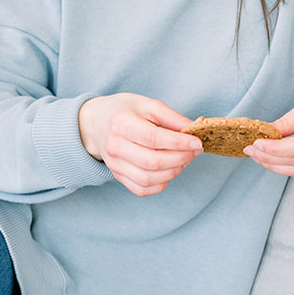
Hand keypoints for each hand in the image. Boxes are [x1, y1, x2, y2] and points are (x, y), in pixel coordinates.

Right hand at [78, 93, 201, 195]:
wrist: (96, 123)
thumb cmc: (124, 111)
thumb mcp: (147, 105)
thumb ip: (172, 117)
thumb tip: (195, 129)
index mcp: (121, 124)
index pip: (153, 139)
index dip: (179, 143)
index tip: (197, 142)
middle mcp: (115, 147)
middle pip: (153, 162)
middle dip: (181, 158)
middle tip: (195, 151)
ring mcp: (115, 165)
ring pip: (149, 179)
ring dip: (174, 171)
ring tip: (184, 159)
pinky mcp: (118, 176)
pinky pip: (142, 189)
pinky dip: (161, 183)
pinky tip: (170, 170)